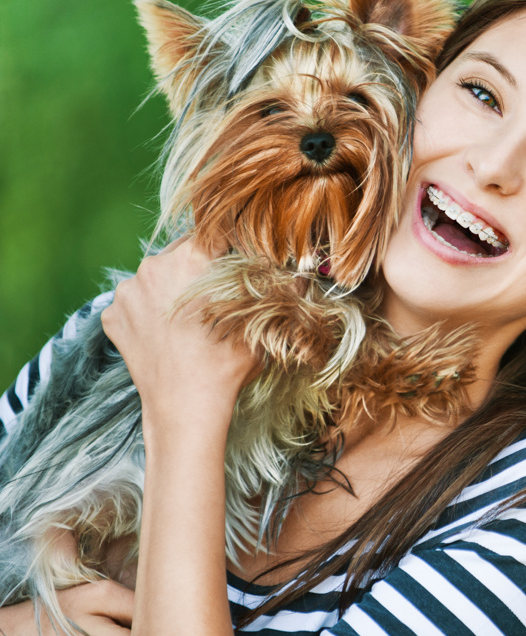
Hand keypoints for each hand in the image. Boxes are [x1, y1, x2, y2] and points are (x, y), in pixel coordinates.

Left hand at [100, 238, 256, 437]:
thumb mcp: (260, 322)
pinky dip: (146, 312)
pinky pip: (133, 302)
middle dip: (197, 266)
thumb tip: (303, 274)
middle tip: (212, 295)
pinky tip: (164, 334)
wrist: (185, 406)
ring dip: (169, 288)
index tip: (235, 256)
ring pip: (155, 275)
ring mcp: (128, 290)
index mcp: (194, 257)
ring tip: (187, 320)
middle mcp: (155, 264)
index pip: (214, 230)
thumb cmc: (228, 364)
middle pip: (181, 249)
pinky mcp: (112, 314)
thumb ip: (276, 292)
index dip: (229, 242)